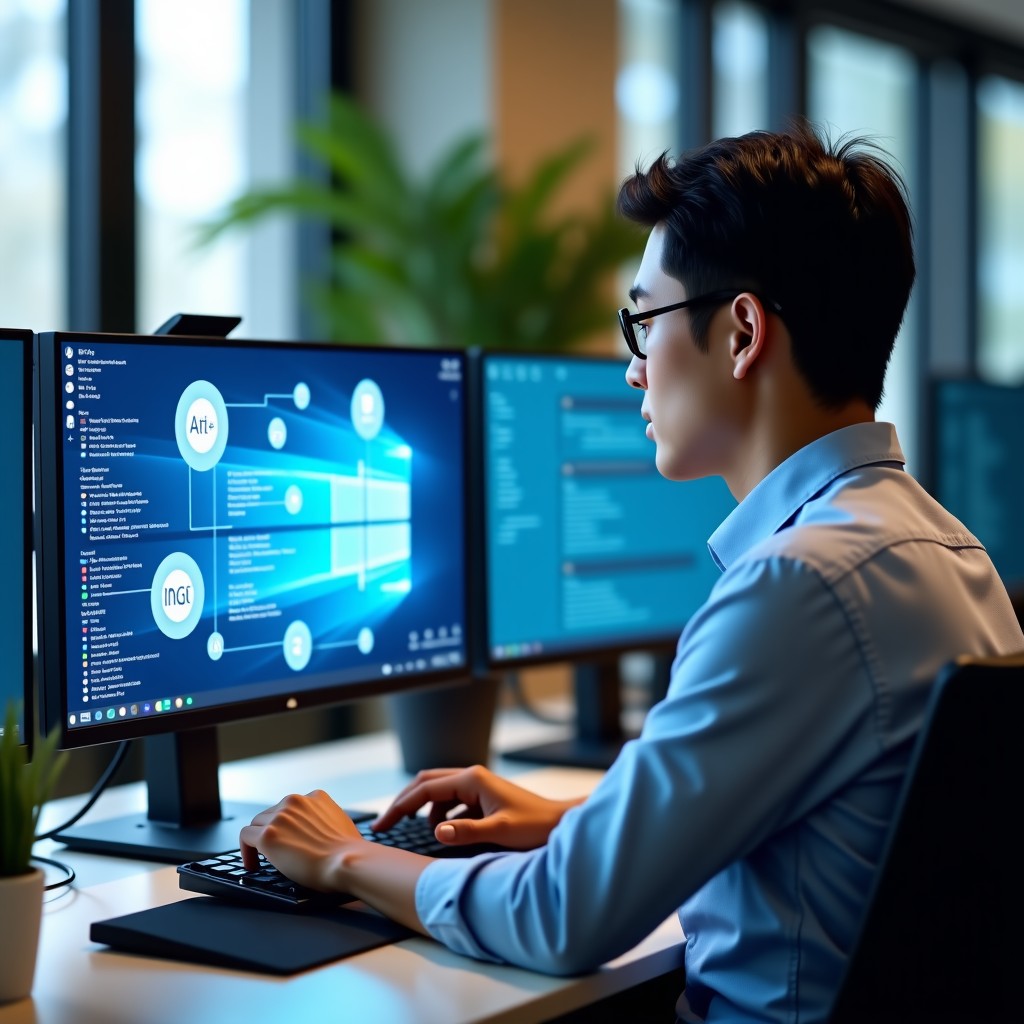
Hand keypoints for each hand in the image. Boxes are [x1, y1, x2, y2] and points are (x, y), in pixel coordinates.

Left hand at [239, 789, 361, 889]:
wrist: (347, 861)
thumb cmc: (349, 850)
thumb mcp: (341, 822)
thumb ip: (325, 819)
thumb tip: (318, 830)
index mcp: (315, 797)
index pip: (290, 807)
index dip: (286, 824)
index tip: (287, 838)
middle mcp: (295, 801)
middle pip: (270, 813)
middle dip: (271, 831)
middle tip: (274, 851)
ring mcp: (280, 817)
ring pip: (256, 823)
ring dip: (258, 840)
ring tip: (261, 859)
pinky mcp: (268, 835)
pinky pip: (246, 837)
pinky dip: (246, 851)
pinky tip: (253, 865)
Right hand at [373, 765, 581, 849]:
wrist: (559, 823)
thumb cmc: (535, 826)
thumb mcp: (500, 832)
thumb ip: (467, 832)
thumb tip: (437, 832)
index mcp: (471, 779)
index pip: (424, 789)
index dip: (399, 807)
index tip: (381, 826)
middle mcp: (471, 777)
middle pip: (426, 784)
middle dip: (404, 803)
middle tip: (385, 825)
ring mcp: (477, 787)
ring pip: (438, 793)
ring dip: (424, 811)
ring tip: (417, 834)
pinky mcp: (482, 799)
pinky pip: (452, 804)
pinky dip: (441, 816)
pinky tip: (443, 833)